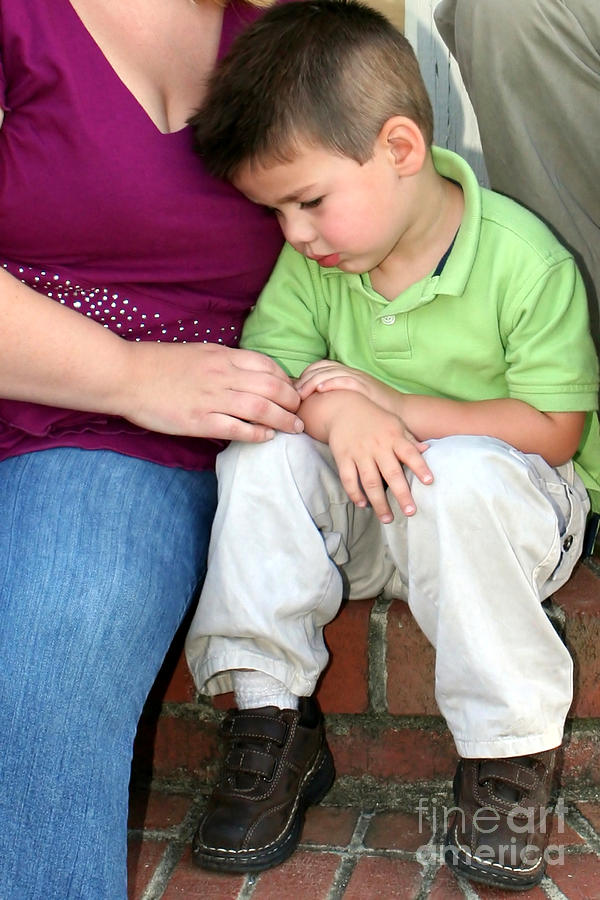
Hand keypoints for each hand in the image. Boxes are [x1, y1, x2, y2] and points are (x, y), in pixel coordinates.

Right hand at [122, 342, 302, 441]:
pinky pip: (237, 429)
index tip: (293, 390)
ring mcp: (212, 399)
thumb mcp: (197, 353)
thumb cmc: (158, 364)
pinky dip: (257, 433)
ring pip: (261, 408)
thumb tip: (245, 375)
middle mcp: (222, 375)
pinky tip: (267, 437)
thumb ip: (223, 362)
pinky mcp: (200, 421)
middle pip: (272, 387)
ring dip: (283, 419)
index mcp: (222, 356)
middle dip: (293, 401)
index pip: (266, 366)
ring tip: (295, 427)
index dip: (286, 379)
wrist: (126, 376)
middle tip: (301, 411)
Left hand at [297, 360, 399, 413]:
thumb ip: (338, 398)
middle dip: (304, 379)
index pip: (322, 366)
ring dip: (312, 381)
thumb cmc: (376, 410)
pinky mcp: (367, 388)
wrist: (403, 413)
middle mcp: (352, 373)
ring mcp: (360, 379)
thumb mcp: (354, 400)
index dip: (306, 375)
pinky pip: (346, 380)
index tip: (295, 389)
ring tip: (300, 393)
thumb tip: (317, 406)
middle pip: (322, 367)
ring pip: (330, 372)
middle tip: (293, 394)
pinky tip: (320, 389)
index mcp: (348, 374)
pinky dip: (331, 383)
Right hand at [325, 394, 431, 520]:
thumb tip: (428, 451)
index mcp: (393, 437)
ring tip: (388, 518)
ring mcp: (359, 452)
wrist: (344, 407)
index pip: (410, 453)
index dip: (420, 467)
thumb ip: (410, 439)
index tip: (429, 482)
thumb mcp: (395, 423)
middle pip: (391, 473)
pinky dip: (355, 493)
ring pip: (370, 481)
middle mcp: (377, 446)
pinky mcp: (343, 457)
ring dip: (379, 502)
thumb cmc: (375, 418)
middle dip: (402, 494)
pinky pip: (349, 479)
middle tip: (411, 512)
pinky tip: (363, 505)